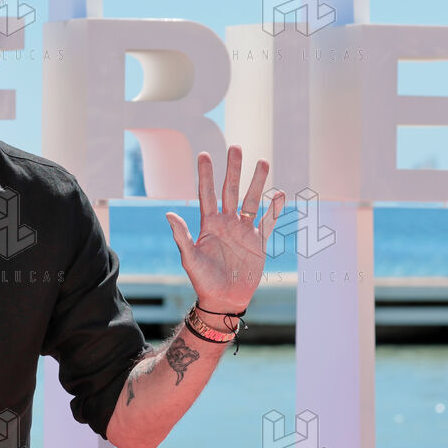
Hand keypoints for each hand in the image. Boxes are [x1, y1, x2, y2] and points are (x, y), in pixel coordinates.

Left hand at [165, 145, 282, 314]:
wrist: (223, 300)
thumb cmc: (203, 280)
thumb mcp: (189, 258)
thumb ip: (182, 236)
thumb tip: (169, 214)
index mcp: (209, 224)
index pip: (207, 194)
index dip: (205, 175)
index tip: (204, 154)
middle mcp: (227, 223)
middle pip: (231, 191)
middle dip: (233, 170)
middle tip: (236, 147)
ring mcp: (244, 231)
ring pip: (251, 201)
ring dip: (257, 183)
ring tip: (263, 162)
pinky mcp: (258, 242)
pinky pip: (268, 222)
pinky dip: (274, 209)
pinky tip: (279, 194)